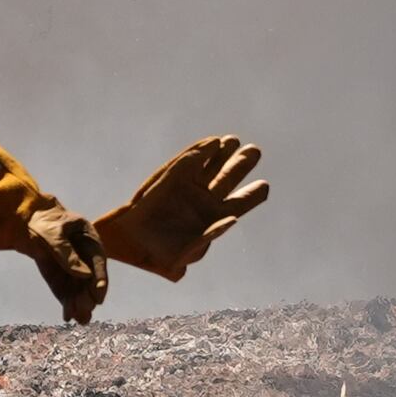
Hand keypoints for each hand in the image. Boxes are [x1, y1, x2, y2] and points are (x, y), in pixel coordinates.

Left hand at [23, 206, 109, 324]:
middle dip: (89, 297)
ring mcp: (73, 268)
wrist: (25, 223)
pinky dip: (68, 304)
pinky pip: (66, 292)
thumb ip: (66, 253)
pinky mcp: (61, 277)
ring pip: (79, 289)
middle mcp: (85, 256)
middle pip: (90, 280)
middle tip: (85, 311)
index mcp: (89, 239)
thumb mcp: (54, 234)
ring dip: (80, 304)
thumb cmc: (43, 222)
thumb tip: (85, 275)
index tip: (99, 296)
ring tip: (78, 319)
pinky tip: (67, 316)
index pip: (98, 262)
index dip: (100, 279)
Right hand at [95, 134, 269, 278]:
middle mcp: (206, 199)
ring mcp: (191, 186)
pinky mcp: (173, 177)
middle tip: (254, 151)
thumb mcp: (188, 253)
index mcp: (216, 218)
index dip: (254, 193)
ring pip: (213, 164)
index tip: (263, 186)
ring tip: (233, 141)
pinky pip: (190, 161)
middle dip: (242, 163)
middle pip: (230, 176)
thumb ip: (210, 236)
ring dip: (223, 152)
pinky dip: (201, 152)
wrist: (132, 243)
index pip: (242, 202)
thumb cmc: (162, 255)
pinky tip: (213, 143)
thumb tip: (232, 220)